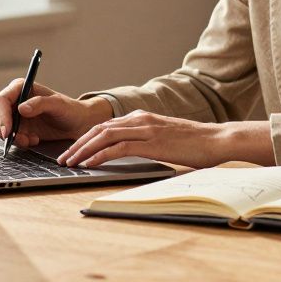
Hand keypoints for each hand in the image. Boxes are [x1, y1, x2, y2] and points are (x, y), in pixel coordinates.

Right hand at [0, 80, 110, 147]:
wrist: (76, 124)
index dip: (1, 116)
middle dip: (5, 130)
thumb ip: (41, 103)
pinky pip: (8, 138)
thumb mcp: (59, 105)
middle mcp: (14, 100)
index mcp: (20, 88)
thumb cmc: (70, 110)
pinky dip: (19, 142)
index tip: (9, 132)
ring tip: (32, 140)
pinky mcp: (17, 128)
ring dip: (13, 138)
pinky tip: (34, 140)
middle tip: (21, 140)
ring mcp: (13, 115)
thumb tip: (21, 108)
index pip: (0, 101)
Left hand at [56, 110, 228, 168]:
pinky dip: (100, 155)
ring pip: (103, 136)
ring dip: (83, 150)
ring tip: (70, 163)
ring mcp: (145, 128)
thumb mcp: (165, 138)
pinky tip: (89, 164)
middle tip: (63, 159)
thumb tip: (132, 153)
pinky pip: (118, 148)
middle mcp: (139, 119)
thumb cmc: (195, 143)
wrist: (217, 139)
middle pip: (98, 129)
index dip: (85, 138)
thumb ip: (147, 140)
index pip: (105, 126)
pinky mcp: (151, 142)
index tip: (73, 151)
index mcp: (141, 117)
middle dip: (77, 144)